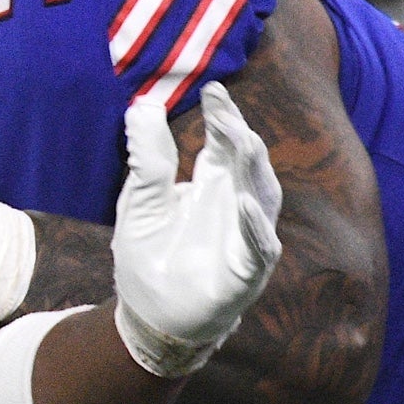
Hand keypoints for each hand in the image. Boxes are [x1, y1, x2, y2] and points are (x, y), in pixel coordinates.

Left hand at [111, 83, 282, 376]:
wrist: (146, 314)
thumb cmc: (149, 254)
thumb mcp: (140, 200)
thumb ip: (148, 159)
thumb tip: (144, 104)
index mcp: (211, 185)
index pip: (224, 144)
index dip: (222, 118)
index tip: (213, 90)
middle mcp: (234, 207)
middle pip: (246, 164)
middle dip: (239, 136)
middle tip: (223, 112)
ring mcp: (244, 239)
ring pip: (262, 198)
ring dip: (253, 171)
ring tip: (243, 141)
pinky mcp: (246, 274)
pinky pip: (260, 249)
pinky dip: (255, 227)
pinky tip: (243, 204)